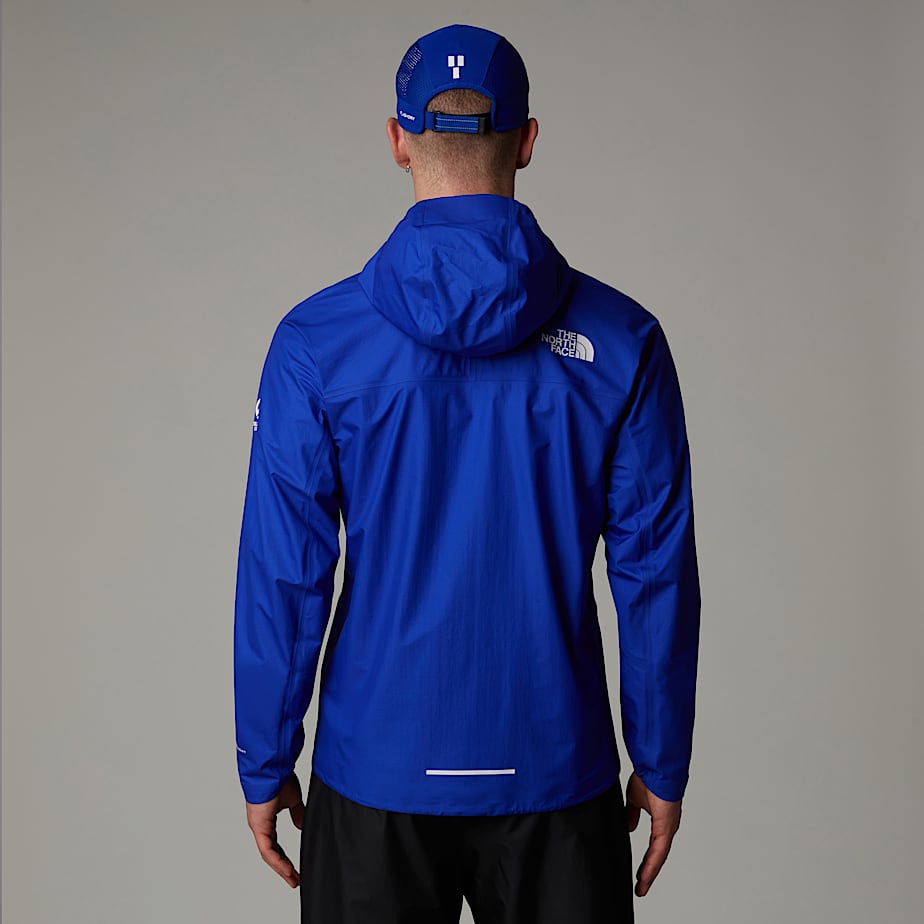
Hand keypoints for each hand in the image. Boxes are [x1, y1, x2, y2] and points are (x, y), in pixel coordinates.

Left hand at [245, 773, 304, 887]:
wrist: (273, 768)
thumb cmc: (280, 778)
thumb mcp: (293, 800)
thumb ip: (297, 813)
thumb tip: (301, 825)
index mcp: (267, 820)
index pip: (276, 845)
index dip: (285, 858)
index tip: (295, 869)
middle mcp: (261, 826)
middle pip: (272, 854)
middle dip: (283, 868)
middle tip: (294, 880)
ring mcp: (258, 827)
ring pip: (269, 855)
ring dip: (281, 868)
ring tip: (293, 879)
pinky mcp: (259, 826)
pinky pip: (267, 850)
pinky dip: (277, 861)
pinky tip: (286, 869)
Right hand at [625, 772, 681, 897]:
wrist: (655, 767)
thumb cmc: (648, 777)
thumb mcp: (634, 799)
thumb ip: (632, 814)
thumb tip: (629, 828)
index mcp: (660, 821)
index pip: (653, 847)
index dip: (647, 861)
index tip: (639, 875)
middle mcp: (667, 827)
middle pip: (658, 856)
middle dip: (649, 872)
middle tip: (641, 887)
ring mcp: (668, 829)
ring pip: (659, 857)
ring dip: (650, 872)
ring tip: (642, 886)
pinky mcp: (666, 828)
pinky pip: (659, 851)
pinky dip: (652, 865)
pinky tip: (645, 875)